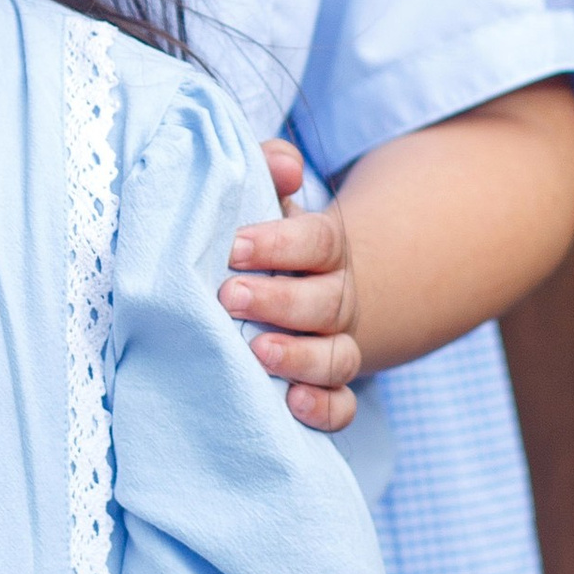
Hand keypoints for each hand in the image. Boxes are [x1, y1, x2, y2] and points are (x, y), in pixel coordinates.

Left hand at [222, 137, 358, 429]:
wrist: (307, 284)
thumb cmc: (269, 241)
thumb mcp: (270, 199)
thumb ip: (271, 169)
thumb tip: (284, 165)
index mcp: (325, 248)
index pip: (317, 242)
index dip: (280, 244)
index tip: (234, 248)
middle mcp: (337, 297)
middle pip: (327, 301)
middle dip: (280, 301)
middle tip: (231, 298)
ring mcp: (336, 344)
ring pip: (337, 356)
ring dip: (301, 357)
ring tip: (258, 352)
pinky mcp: (329, 386)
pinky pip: (342, 405)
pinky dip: (324, 408)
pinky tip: (293, 404)